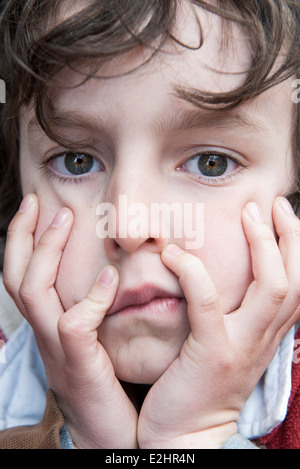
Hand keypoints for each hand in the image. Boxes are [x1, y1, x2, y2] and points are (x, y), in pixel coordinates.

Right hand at [3, 194, 137, 448]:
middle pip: (16, 277)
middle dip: (23, 235)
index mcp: (47, 327)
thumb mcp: (93, 342)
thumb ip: (92, 310)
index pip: (22, 276)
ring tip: (67, 220)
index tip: (37, 207)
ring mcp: (57, 350)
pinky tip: (108, 276)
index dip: (22, 240)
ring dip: (48, 252)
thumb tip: (109, 274)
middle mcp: (44, 334)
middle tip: (40, 203)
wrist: (108, 436)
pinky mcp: (79, 366)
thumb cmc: (106, 384)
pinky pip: (74, 325)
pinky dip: (90, 297)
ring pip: (34, 293)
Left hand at [138, 197, 299, 448]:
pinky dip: (195, 274)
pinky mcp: (212, 355)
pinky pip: (209, 305)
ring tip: (247, 215)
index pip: (297, 285)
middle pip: (294, 281)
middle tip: (271, 205)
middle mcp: (263, 339)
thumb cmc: (201, 385)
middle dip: (289, 238)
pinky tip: (176, 254)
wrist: (186, 435)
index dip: (295, 247)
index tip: (282, 214)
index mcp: (267, 336)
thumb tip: (228, 278)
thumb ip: (236, 316)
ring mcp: (241, 347)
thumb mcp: (229, 347)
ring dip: (262, 246)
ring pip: (270, 288)